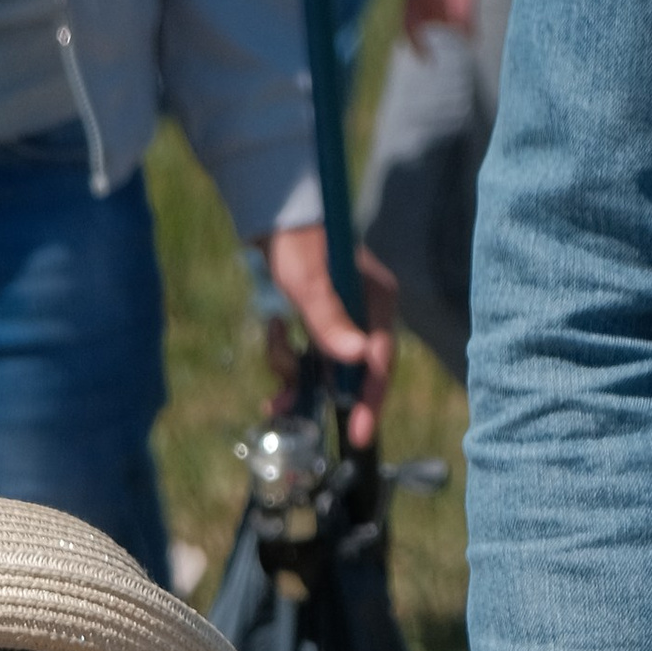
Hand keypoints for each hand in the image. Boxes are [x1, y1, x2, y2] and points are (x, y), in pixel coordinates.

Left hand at [262, 224, 397, 451]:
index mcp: (377, 301)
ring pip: (324, 370)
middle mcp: (365, 315)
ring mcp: (342, 323)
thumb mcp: (311, 282)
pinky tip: (275, 335)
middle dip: (324, 396)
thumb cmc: (297, 241)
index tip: (359, 433)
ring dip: (297, 379)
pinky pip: (307, 360)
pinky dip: (287, 361)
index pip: (379, 361)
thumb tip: (360, 358)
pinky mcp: (320, 325)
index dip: (370, 399)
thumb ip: (331, 320)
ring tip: (272, 381)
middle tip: (304, 422)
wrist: (272, 217)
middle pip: (353, 374)